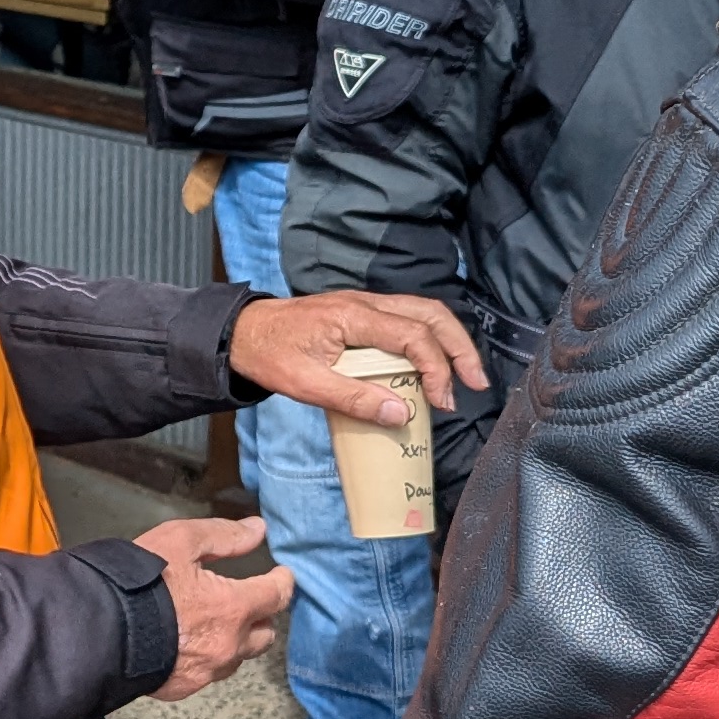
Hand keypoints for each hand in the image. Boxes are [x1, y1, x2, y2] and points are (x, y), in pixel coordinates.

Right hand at [137, 515, 293, 701]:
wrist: (97, 628)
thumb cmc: (139, 581)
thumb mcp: (180, 541)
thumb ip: (223, 536)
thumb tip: (258, 530)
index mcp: (233, 608)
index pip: (277, 596)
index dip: (283, 582)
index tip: (282, 575)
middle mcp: (228, 645)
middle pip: (265, 635)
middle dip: (262, 617)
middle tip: (250, 602)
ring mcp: (205, 671)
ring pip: (236, 658)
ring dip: (234, 641)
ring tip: (216, 624)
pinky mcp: (181, 687)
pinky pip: (205, 674)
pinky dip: (204, 658)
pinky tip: (186, 645)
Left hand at [230, 290, 489, 423]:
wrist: (242, 332)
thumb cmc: (269, 355)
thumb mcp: (305, 385)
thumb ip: (353, 399)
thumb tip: (401, 415)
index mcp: (353, 316)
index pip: (413, 335)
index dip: (436, 368)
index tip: (441, 401)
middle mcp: (365, 303)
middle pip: (431, 314)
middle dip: (460, 348)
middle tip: (476, 383)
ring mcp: (365, 304)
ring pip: (424, 311)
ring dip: (449, 341)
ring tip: (465, 375)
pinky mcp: (363, 313)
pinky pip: (407, 318)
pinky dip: (430, 338)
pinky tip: (434, 364)